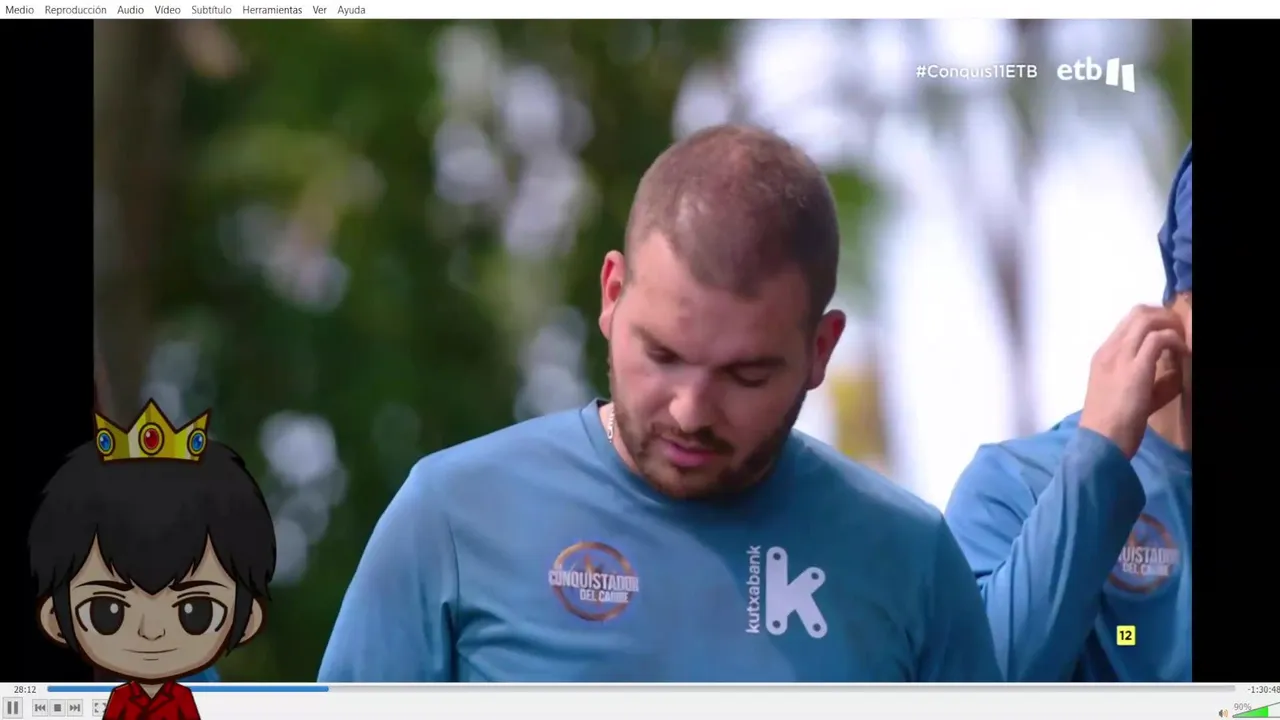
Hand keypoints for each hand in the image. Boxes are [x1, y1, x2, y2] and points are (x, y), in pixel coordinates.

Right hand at [1079, 305, 1188, 457]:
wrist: (1100, 440)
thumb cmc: (1111, 425)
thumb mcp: (1127, 395)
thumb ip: (1150, 380)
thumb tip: (1175, 370)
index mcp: (1103, 356)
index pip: (1127, 323)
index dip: (1152, 321)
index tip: (1168, 333)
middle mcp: (1109, 350)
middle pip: (1137, 313)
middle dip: (1163, 316)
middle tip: (1178, 332)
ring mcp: (1121, 356)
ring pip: (1146, 319)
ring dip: (1169, 324)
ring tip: (1181, 340)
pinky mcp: (1136, 367)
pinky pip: (1159, 338)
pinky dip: (1175, 340)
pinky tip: (1183, 353)